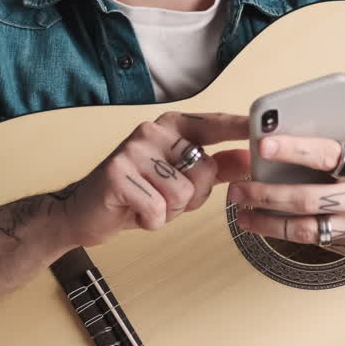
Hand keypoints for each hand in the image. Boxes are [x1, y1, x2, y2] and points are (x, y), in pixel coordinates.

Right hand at [63, 110, 248, 245]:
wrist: (83, 211)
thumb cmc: (134, 192)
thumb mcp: (180, 179)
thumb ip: (216, 168)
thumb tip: (248, 158)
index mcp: (170, 127)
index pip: (212, 124)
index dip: (238, 127)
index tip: (262, 127)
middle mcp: (152, 131)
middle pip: (204, 171)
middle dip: (191, 197)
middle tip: (163, 198)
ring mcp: (133, 149)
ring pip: (182, 194)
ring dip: (168, 212)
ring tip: (146, 203)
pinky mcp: (118, 172)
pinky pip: (158, 209)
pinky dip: (150, 221)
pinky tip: (133, 212)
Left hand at [228, 51, 344, 256]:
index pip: (328, 154)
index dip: (293, 149)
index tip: (262, 144)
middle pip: (308, 198)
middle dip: (267, 194)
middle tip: (237, 188)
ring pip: (308, 229)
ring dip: (270, 222)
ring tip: (242, 212)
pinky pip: (318, 241)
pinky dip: (289, 234)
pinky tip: (267, 223)